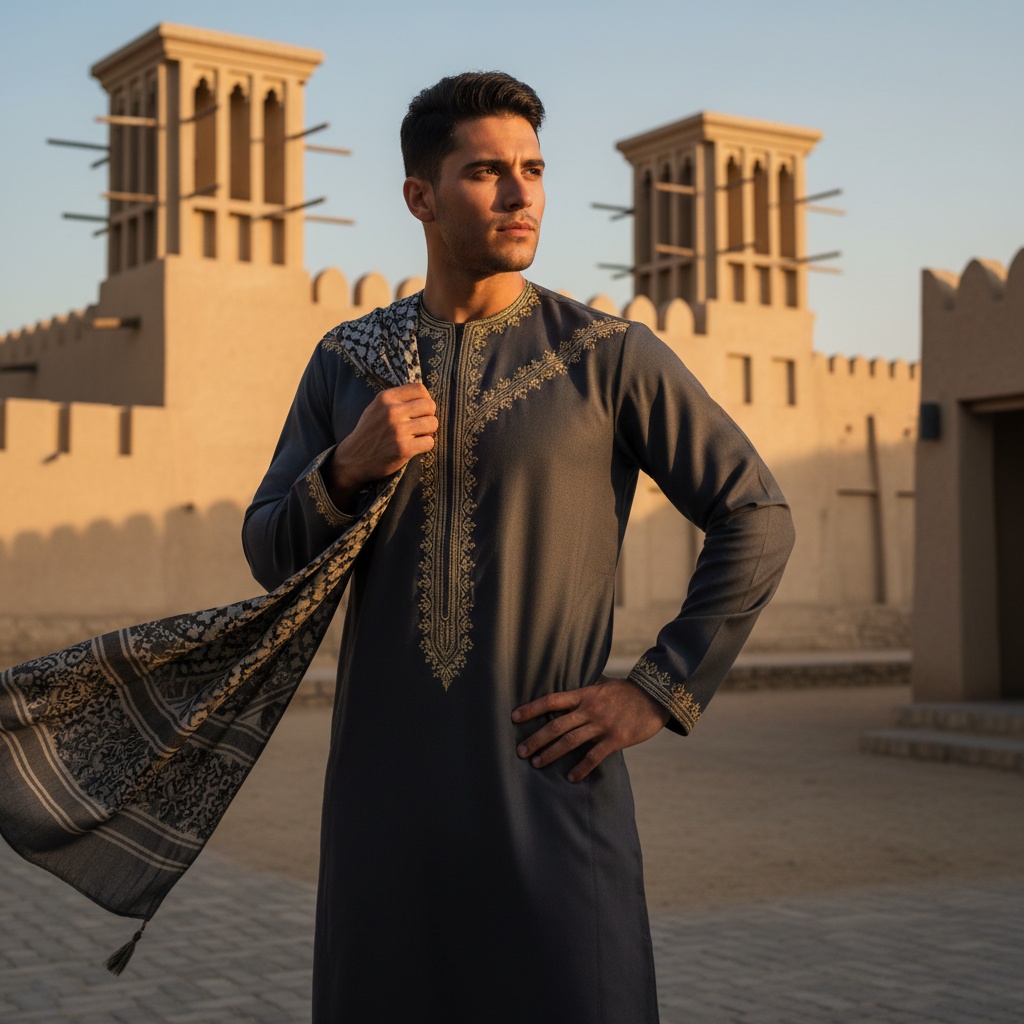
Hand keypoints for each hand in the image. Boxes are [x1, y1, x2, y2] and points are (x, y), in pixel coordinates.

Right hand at [327, 383, 436, 509]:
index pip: (419, 389)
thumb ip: (396, 400)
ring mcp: (398, 430)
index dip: (425, 399)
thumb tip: (424, 396)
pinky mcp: (403, 448)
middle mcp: (392, 411)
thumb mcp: (376, 408)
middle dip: (429, 416)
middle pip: (430, 406)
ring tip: (417, 436)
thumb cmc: (369, 433)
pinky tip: (414, 447)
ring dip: (428, 432)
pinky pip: (429, 442)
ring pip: (432, 423)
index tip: (419, 410)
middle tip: (419, 425)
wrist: (353, 459)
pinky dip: (425, 446)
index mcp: (385, 398)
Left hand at [511, 676, 670, 782]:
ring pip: (570, 741)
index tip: (514, 717)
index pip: (552, 701)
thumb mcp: (605, 683)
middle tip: (520, 751)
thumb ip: (588, 687)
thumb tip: (573, 682)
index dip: (531, 709)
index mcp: (585, 694)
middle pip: (556, 725)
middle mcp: (590, 709)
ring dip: (550, 754)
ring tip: (536, 764)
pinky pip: (593, 756)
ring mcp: (602, 725)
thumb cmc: (628, 691)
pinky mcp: (615, 739)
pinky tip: (571, 777)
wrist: (657, 697)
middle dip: (536, 739)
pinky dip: (581, 768)